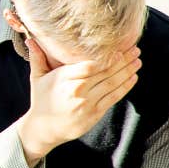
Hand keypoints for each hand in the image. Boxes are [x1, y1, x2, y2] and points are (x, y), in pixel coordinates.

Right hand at [16, 40, 139, 166]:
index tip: (118, 48)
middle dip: (122, 60)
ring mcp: (87, 103)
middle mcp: (77, 91)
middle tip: (134, 49)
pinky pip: (113, 97)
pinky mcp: (94, 113)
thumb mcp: (36, 79)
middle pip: (104, 72)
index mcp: (63, 79)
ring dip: (127, 71)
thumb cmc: (41, 100)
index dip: (107, 57)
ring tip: (137, 60)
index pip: (89, 65)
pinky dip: (125, 86)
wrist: (44, 128)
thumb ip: (37, 58)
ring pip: (112, 84)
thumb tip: (31, 39)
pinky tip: (133, 77)